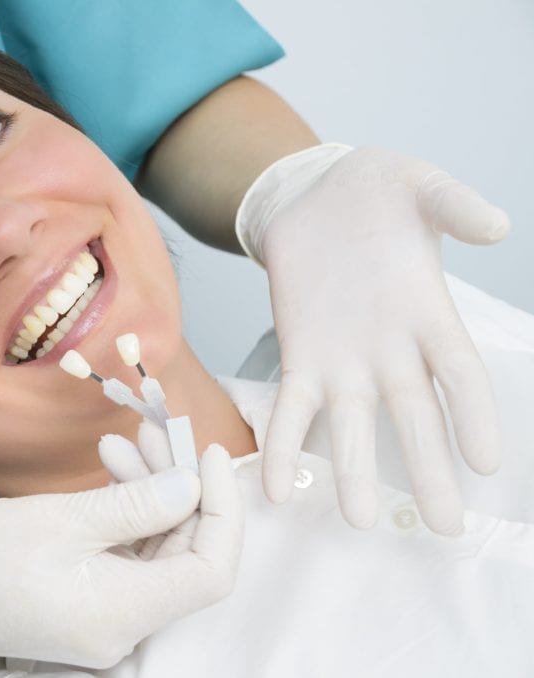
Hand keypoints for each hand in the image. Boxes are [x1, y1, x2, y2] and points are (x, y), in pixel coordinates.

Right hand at [0, 462, 241, 675]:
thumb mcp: (59, 519)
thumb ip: (136, 505)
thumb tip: (192, 486)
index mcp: (121, 614)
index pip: (210, 569)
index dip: (222, 509)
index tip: (210, 454)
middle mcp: (120, 628)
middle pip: (183, 557)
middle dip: (182, 489)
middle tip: (162, 432)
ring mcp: (101, 619)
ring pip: (153, 553)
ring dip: (150, 495)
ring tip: (126, 441)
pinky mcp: (82, 605)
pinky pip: (122, 559)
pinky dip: (123, 515)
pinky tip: (107, 470)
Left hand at [237, 144, 509, 533]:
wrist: (312, 195)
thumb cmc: (375, 191)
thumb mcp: (418, 184)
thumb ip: (454, 204)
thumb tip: (494, 224)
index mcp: (429, 313)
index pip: (459, 374)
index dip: (475, 415)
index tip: (488, 462)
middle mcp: (391, 349)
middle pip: (415, 418)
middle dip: (429, 471)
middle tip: (443, 525)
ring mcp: (344, 359)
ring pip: (353, 425)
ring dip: (354, 472)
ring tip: (357, 520)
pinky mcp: (299, 355)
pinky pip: (291, 408)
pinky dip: (284, 445)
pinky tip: (275, 486)